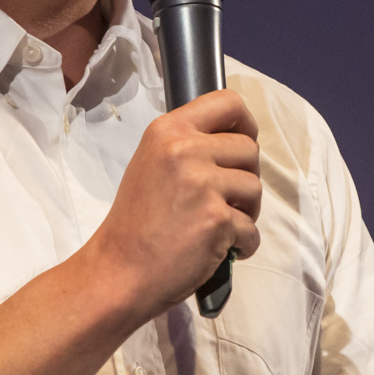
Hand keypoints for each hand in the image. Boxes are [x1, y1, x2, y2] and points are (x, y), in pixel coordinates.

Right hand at [81, 88, 260, 320]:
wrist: (118, 271)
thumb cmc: (135, 224)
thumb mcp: (151, 164)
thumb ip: (187, 147)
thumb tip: (234, 143)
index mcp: (168, 131)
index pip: (228, 103)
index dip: (245, 124)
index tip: (243, 143)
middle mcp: (185, 150)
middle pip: (249, 149)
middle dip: (245, 177)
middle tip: (225, 201)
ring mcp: (202, 184)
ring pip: (255, 188)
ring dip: (246, 212)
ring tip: (219, 227)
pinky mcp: (216, 219)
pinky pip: (251, 229)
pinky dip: (242, 244)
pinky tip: (216, 250)